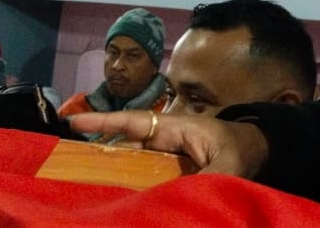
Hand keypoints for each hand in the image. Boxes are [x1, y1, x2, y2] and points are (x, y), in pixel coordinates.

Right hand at [68, 110, 269, 177]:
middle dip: (96, 150)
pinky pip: (141, 179)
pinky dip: (127, 186)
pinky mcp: (168, 174)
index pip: (132, 122)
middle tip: (64, 161)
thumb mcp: (228, 161)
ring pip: (129, 164)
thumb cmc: (240, 147)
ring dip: (109, 172)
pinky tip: (113, 198)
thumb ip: (209, 177)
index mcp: (173, 128)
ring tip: (81, 183)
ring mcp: (164, 159)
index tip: (73, 121)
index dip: (103, 121)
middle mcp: (162, 141)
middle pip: (123, 145)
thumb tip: (187, 193)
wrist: (255, 150)